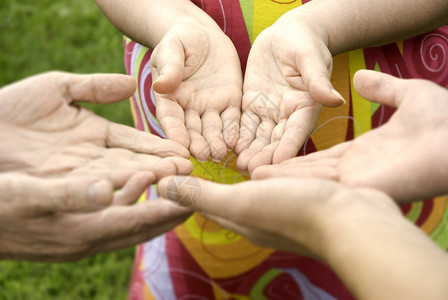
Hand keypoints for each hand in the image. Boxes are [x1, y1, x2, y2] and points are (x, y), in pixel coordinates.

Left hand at [0, 72, 191, 185]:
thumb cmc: (11, 106)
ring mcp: (76, 176)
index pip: (135, 143)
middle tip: (190, 170)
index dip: (159, 148)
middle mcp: (91, 160)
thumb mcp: (58, 88)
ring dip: (147, 180)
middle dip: (162, 168)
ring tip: (174, 180)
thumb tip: (132, 83)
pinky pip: (93, 188)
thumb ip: (95, 86)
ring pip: (119, 179)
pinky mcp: (58, 189)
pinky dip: (117, 188)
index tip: (183, 152)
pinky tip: (138, 187)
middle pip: (134, 164)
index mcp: (95, 136)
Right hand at [0, 172, 190, 261]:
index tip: (196, 196)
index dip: (169, 208)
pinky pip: (115, 225)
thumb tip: (106, 190)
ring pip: (131, 228)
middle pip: (142, 228)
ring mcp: (81, 241)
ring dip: (155, 213)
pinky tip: (138, 200)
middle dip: (171, 213)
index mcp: (82, 231)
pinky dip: (133, 211)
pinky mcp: (73, 236)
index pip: (139, 221)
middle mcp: (88, 240)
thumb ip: (67, 194)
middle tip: (198, 199)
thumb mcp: (26, 195)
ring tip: (178, 199)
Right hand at [150, 22, 242, 161]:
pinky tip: (236, 141)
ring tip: (220, 153)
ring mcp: (210, 107)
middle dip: (198, 143)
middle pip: (193, 130)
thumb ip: (169, 67)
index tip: (180, 145)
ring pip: (213, 129)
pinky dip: (233, 131)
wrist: (204, 34)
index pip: (171, 119)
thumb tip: (161, 86)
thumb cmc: (181, 39)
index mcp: (169, 98)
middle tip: (204, 155)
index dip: (175, 132)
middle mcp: (189, 108)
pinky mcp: (229, 102)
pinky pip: (232, 119)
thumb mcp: (172, 49)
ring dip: (216, 142)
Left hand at [157, 176, 398, 257]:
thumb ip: (202, 194)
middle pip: (231, 196)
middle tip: (205, 152)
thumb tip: (160, 187)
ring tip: (238, 152)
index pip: (207, 204)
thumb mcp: (241, 200)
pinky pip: (284, 180)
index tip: (178, 170)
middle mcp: (261, 218)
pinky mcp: (310, 199)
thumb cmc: (295, 211)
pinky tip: (275, 158)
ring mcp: (287, 209)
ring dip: (248, 171)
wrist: (356, 223)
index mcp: (241, 219)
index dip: (191, 188)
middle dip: (218, 178)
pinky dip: (275, 169)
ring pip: (259, 186)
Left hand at [236, 12, 344, 171]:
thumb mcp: (311, 59)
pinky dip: (239, 135)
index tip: (279, 162)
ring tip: (240, 164)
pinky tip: (230, 146)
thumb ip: (318, 81)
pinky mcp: (253, 105)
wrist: (287, 34)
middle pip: (276, 139)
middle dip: (265, 155)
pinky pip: (245, 123)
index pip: (297, 130)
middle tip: (252, 170)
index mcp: (306, 106)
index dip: (288, 146)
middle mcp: (288, 115)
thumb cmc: (305, 43)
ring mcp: (269, 112)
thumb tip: (334, 100)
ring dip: (251, 150)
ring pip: (259, 136)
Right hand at [252, 70, 447, 202]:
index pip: (322, 156)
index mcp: (365, 153)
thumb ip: (382, 88)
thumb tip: (361, 78)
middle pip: (309, 171)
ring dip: (279, 178)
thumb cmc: (444, 119)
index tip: (272, 147)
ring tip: (249, 172)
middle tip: (249, 164)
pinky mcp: (360, 190)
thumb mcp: (408, 94)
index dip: (296, 152)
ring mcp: (357, 182)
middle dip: (279, 168)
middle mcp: (356, 171)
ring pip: (309, 181)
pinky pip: (318, 187)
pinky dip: (291, 183)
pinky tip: (267, 180)